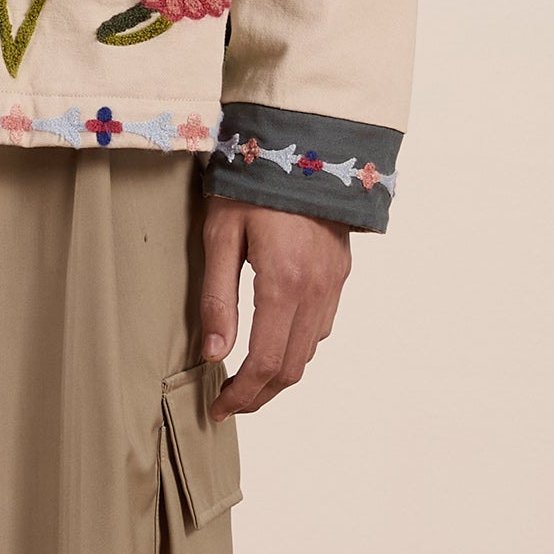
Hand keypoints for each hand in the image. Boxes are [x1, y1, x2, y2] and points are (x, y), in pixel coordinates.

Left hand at [198, 198, 350, 418]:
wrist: (305, 146)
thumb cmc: (253, 185)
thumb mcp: (220, 236)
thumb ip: (217, 298)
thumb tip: (214, 353)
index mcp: (282, 284)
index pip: (264, 362)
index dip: (240, 394)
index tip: (217, 407)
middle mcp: (315, 291)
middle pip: (291, 368)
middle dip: (259, 395)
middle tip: (228, 402)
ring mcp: (333, 284)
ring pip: (309, 351)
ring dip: (278, 373)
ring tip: (246, 378)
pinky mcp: (339, 274)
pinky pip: (322, 326)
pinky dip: (296, 346)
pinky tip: (273, 341)